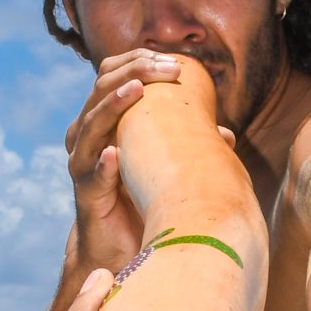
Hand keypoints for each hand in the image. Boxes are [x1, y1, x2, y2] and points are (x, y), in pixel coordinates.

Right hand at [63, 51, 184, 274]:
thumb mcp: (166, 165)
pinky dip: (103, 163)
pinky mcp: (86, 194)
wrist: (120, 249)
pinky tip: (114, 154)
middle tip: (168, 68)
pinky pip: (91, 174)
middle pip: (100, 88)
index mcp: (107, 121)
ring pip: (89, 124)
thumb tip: (226, 134)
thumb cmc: (144, 200)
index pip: (114, 75)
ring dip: (113, 104)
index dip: (140, 61)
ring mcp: (83, 164)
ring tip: (136, 90)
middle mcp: (89, 137)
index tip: (174, 61)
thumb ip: (188, 146)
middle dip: (133, 72)